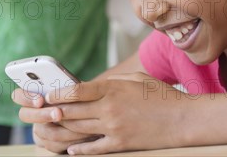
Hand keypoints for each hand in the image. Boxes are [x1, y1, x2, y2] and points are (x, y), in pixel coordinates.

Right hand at [12, 88, 99, 153]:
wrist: (89, 113)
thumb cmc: (77, 96)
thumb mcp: (70, 87)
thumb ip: (61, 86)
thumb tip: (61, 86)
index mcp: (33, 94)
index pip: (17, 95)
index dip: (26, 98)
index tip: (40, 99)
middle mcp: (32, 112)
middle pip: (24, 115)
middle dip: (42, 114)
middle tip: (58, 113)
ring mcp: (38, 128)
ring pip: (40, 132)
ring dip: (60, 128)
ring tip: (77, 124)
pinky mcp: (48, 142)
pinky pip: (52, 145)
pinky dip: (68, 140)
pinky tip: (81, 134)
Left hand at [43, 73, 187, 154]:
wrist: (184, 120)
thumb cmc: (161, 95)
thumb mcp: (136, 78)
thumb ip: (112, 81)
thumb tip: (93, 85)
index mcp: (112, 88)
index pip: (76, 90)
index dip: (58, 93)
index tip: (47, 95)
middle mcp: (109, 108)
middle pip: (72, 111)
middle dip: (54, 111)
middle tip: (42, 113)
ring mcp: (114, 127)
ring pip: (79, 129)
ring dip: (63, 128)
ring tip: (52, 128)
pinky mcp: (121, 143)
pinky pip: (94, 148)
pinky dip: (80, 149)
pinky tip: (72, 149)